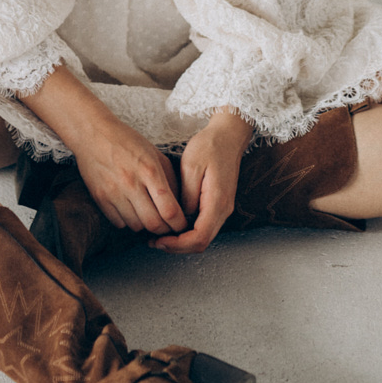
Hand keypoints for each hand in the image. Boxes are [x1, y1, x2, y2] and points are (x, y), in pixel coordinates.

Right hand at [72, 115, 186, 234]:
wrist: (93, 133)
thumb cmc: (127, 141)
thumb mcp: (155, 153)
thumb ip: (169, 178)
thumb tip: (179, 204)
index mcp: (149, 170)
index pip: (169, 209)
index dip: (179, 223)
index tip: (182, 224)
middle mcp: (132, 183)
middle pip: (153, 223)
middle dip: (164, 230)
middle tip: (167, 226)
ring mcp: (114, 192)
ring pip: (136, 226)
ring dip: (145, 225)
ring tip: (147, 214)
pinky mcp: (99, 198)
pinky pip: (118, 222)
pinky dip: (127, 221)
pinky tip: (130, 210)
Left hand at [151, 110, 253, 254]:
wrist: (228, 135)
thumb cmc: (209, 147)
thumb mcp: (192, 167)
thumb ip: (186, 196)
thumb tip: (181, 217)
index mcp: (217, 202)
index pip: (199, 238)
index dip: (177, 245)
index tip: (158, 240)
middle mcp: (223, 210)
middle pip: (201, 242)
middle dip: (177, 246)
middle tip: (154, 241)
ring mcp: (222, 208)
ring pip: (202, 236)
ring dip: (181, 241)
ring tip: (159, 235)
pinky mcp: (218, 204)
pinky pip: (203, 226)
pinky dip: (187, 231)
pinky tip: (172, 224)